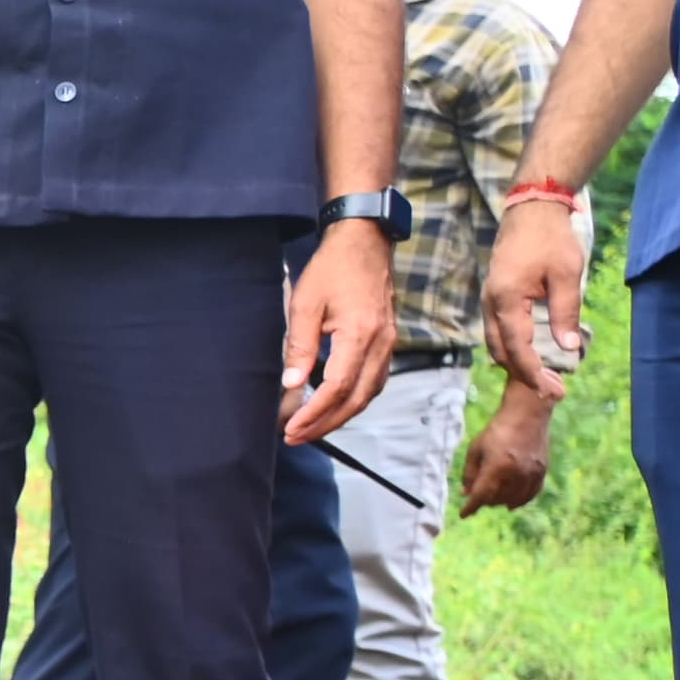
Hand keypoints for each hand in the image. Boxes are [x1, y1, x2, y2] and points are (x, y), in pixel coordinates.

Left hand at [281, 223, 396, 444]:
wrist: (364, 242)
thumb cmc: (331, 269)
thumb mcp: (305, 304)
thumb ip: (299, 346)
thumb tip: (292, 384)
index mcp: (360, 334)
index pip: (338, 387)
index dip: (314, 413)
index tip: (291, 428)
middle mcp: (381, 343)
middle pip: (357, 399)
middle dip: (326, 423)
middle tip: (295, 437)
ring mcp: (388, 342)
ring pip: (369, 393)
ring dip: (341, 415)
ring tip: (310, 428)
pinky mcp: (387, 340)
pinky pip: (375, 379)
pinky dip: (355, 399)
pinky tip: (334, 405)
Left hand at [457, 389, 556, 517]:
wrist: (527, 415)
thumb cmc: (497, 430)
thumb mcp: (475, 449)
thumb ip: (470, 473)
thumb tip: (466, 493)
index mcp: (497, 467)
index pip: (481, 496)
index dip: (471, 507)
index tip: (464, 513)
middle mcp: (516, 473)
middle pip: (496, 499)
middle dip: (484, 500)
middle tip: (477, 494)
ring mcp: (531, 473)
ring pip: (513, 499)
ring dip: (500, 501)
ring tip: (492, 497)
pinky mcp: (541, 471)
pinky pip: (530, 494)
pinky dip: (520, 500)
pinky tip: (512, 503)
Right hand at [481, 208, 583, 398]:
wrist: (531, 210)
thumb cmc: (551, 239)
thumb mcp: (566, 275)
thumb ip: (565, 313)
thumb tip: (569, 348)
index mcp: (507, 302)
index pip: (517, 350)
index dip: (534, 374)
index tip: (551, 391)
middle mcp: (491, 305)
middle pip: (501, 352)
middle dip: (524, 373)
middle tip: (551, 389)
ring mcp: (490, 300)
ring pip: (496, 343)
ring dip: (517, 361)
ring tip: (543, 375)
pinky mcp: (495, 295)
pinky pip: (498, 330)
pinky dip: (513, 347)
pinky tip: (532, 351)